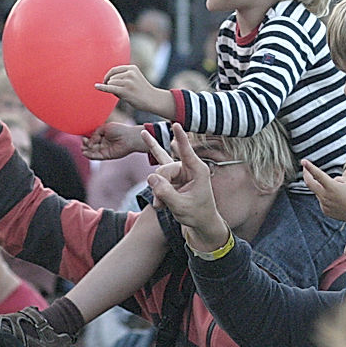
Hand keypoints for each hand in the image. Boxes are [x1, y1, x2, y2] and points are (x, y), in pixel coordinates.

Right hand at [83, 122, 146, 159]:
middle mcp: (103, 143)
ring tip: (83, 149)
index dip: (86, 139)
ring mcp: (104, 150)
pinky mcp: (107, 155)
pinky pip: (96, 157)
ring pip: (92, 152)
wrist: (129, 137)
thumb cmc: (119, 130)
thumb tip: (89, 143)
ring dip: (86, 151)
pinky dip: (90, 156)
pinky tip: (85, 153)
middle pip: (90, 146)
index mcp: (102, 135)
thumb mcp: (104, 128)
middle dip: (85, 145)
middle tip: (84, 143)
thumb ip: (95, 134)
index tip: (84, 138)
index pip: (91, 138)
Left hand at [97, 65, 174, 118]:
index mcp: (132, 68)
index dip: (108, 77)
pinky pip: (110, 88)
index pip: (114, 70)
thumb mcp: (135, 78)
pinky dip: (102, 87)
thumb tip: (106, 80)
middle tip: (124, 93)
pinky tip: (96, 87)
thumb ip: (123, 76)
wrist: (153, 100)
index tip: (105, 82)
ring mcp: (128, 82)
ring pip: (111, 84)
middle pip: (111, 78)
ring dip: (114, 91)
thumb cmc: (142, 91)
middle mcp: (130, 73)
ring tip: (126, 95)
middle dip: (113, 86)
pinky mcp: (125, 90)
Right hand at [145, 124, 229, 248]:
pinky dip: (153, 155)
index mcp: (198, 170)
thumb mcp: (180, 206)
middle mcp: (189, 167)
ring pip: (159, 173)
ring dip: (157, 190)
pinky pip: (160, 162)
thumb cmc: (196, 214)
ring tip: (160, 206)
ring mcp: (180, 169)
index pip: (187, 151)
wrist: (200, 222)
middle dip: (159, 186)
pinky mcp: (173, 174)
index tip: (176, 123)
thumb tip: (150, 177)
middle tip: (159, 205)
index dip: (180, 138)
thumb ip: (165, 192)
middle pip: (164, 168)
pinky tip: (145, 135)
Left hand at [302, 160, 345, 233]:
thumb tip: (331, 181)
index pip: (317, 174)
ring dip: (322, 187)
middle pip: (309, 183)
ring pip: (318, 192)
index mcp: (331, 187)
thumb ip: (337, 178)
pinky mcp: (325, 211)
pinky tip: (338, 199)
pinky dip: (327, 197)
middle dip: (306, 174)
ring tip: (337, 190)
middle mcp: (325, 196)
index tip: (303, 161)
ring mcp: (324, 205)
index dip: (309, 167)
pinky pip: (323, 200)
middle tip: (305, 169)